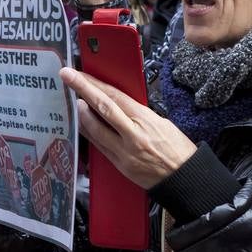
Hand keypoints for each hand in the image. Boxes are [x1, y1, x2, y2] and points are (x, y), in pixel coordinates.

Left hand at [61, 67, 196, 188]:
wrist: (184, 178)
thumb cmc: (178, 149)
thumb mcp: (162, 123)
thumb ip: (138, 114)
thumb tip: (119, 105)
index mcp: (146, 120)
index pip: (115, 97)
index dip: (96, 83)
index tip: (81, 73)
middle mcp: (132, 135)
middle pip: (102, 108)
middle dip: (82, 89)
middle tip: (67, 76)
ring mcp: (123, 152)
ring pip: (95, 129)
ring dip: (81, 114)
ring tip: (73, 101)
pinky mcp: (119, 165)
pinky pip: (99, 146)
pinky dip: (89, 133)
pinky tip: (82, 124)